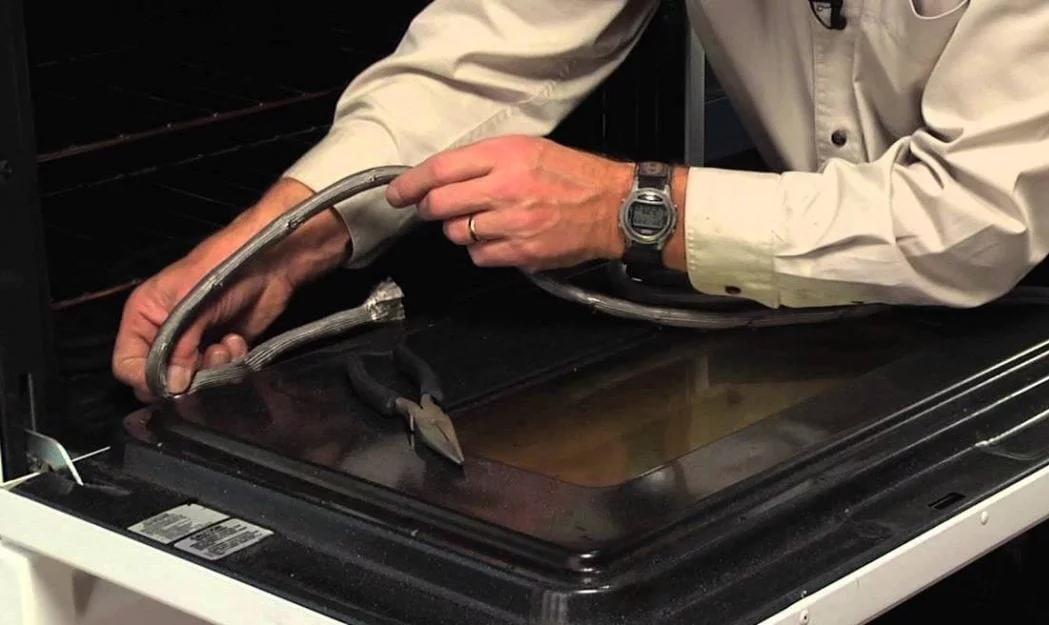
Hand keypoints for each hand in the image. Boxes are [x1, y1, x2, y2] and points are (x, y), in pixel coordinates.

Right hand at [112, 178, 348, 401]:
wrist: (270, 264)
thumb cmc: (222, 270)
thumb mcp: (191, 306)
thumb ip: (177, 349)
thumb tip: (172, 387)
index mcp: (143, 317)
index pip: (127, 364)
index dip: (144, 379)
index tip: (171, 384)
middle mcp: (163, 334)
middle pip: (158, 378)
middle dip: (183, 377)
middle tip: (204, 359)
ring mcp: (192, 344)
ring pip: (190, 381)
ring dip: (210, 368)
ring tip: (225, 345)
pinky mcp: (220, 349)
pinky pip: (216, 374)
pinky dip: (228, 363)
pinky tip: (237, 341)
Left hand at [385, 135, 634, 270]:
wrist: (613, 206)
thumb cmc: (573, 175)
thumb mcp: (529, 149)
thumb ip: (485, 160)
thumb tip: (442, 175)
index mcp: (506, 156)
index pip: (441, 169)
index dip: (410, 183)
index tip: (397, 193)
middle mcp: (507, 188)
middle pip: (440, 204)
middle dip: (429, 209)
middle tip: (434, 208)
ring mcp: (514, 223)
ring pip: (457, 233)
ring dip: (459, 229)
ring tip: (481, 220)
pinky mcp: (522, 251)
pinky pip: (479, 255)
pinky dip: (481, 249)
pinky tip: (498, 238)